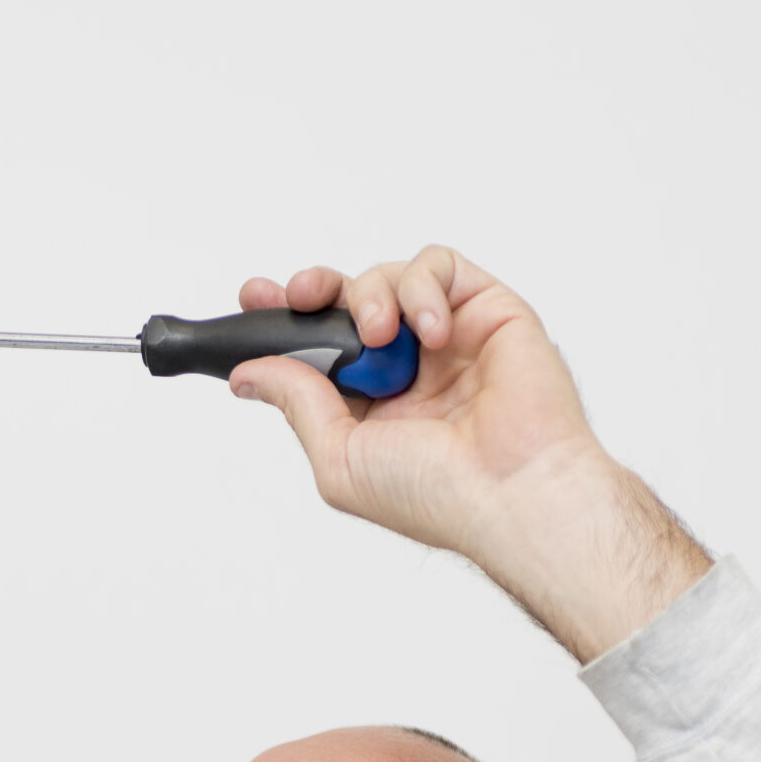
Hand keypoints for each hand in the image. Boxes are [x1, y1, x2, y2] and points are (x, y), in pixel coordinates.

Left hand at [231, 249, 707, 662]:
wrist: (513, 491)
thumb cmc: (438, 494)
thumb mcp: (339, 457)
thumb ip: (297, 403)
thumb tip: (248, 372)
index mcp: (369, 406)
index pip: (316, 348)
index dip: (282, 319)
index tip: (254, 300)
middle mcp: (407, 369)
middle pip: (346, 303)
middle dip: (313, 290)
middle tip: (298, 296)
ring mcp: (447, 339)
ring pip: (389, 279)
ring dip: (371, 297)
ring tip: (382, 336)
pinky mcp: (488, 311)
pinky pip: (441, 267)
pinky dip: (423, 287)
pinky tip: (432, 333)